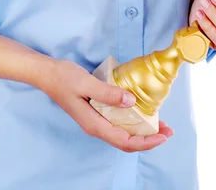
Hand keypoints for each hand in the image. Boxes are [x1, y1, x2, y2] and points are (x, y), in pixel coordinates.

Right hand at [40, 59, 173, 151]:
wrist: (46, 74)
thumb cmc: (64, 77)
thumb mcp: (87, 83)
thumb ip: (108, 93)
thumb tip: (132, 102)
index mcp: (94, 124)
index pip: (125, 141)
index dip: (146, 141)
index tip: (163, 135)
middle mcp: (96, 127)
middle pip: (126, 142)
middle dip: (149, 140)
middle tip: (168, 130)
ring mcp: (95, 121)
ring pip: (123, 135)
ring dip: (143, 133)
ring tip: (160, 124)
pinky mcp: (96, 114)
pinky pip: (118, 125)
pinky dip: (133, 124)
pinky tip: (141, 114)